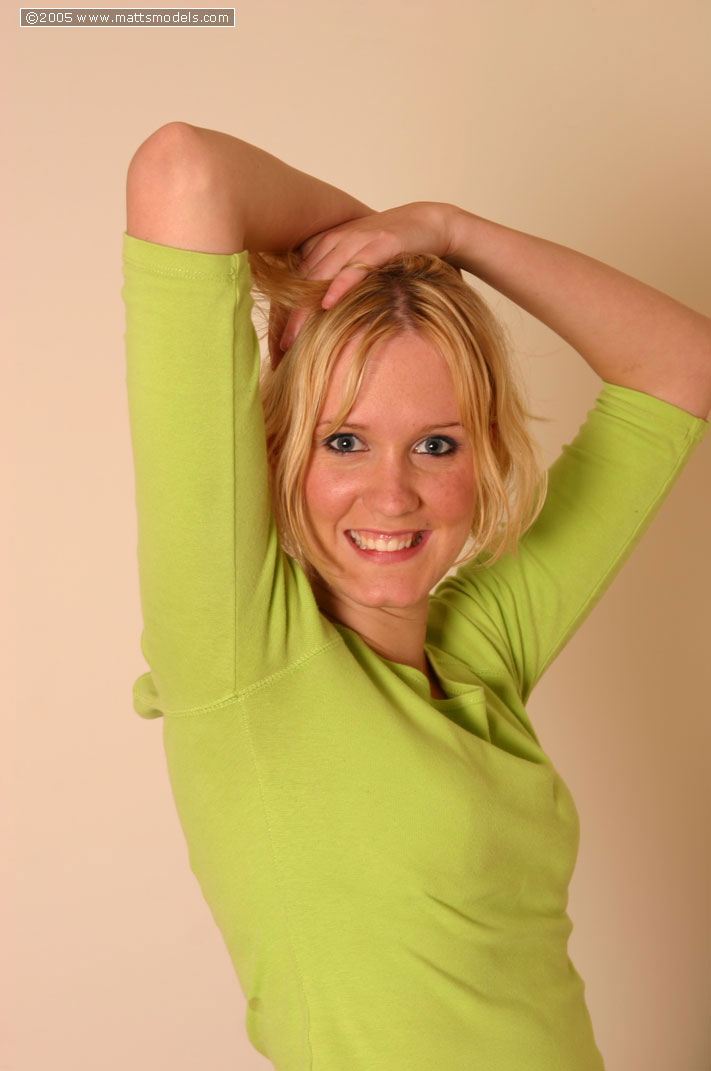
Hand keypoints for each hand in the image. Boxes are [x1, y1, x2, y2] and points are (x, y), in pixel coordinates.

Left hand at [278, 202, 453, 350]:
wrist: (428, 222)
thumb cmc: (390, 248)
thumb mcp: (356, 261)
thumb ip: (334, 277)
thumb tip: (317, 315)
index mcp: (324, 243)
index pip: (296, 280)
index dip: (283, 311)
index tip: (277, 343)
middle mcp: (336, 238)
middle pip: (302, 281)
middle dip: (288, 316)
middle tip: (278, 348)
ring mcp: (358, 239)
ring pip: (322, 275)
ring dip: (305, 309)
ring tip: (292, 338)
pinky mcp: (382, 243)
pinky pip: (357, 266)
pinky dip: (341, 284)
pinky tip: (328, 304)